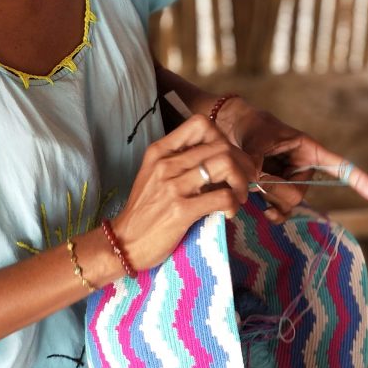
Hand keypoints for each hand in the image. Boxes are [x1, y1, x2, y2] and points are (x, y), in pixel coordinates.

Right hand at [113, 114, 253, 268]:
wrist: (123, 242)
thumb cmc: (145, 210)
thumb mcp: (155, 175)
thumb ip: (181, 162)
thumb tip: (220, 158)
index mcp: (160, 151)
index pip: (201, 124)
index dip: (223, 138)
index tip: (229, 158)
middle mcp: (167, 164)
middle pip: (221, 145)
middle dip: (242, 163)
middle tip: (244, 181)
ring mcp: (173, 187)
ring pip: (226, 165)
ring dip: (241, 182)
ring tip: (238, 197)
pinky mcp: (182, 210)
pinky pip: (223, 196)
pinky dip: (234, 204)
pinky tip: (229, 212)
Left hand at [215, 97, 367, 220]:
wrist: (239, 133)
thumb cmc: (254, 130)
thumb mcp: (256, 141)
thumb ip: (256, 163)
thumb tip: (254, 185)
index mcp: (310, 150)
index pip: (338, 166)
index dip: (357, 179)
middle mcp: (305, 169)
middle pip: (299, 193)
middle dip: (275, 188)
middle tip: (257, 174)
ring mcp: (293, 183)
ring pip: (288, 203)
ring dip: (268, 196)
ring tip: (254, 178)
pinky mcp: (280, 193)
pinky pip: (283, 210)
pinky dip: (274, 212)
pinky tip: (267, 213)